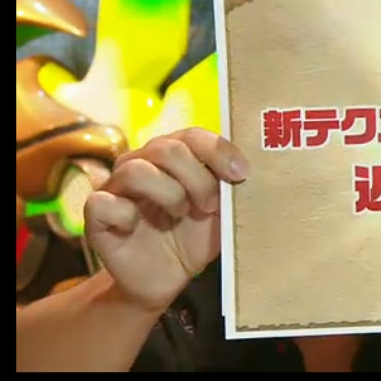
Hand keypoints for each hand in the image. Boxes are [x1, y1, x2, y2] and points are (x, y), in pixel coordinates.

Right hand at [84, 128, 248, 311]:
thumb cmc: (193, 239)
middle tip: (209, 206)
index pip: (192, 135)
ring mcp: (116, 188)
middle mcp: (142, 163)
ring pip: (136, 170)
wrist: (165, 279)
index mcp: (173, 157)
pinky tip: (137, 227)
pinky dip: (125, 215)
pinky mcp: (96, 216)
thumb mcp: (221, 216)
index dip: (218, 150)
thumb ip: (232, 191)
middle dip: (197, 179)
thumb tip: (250, 172)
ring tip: (179, 215)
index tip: (240, 173)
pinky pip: (102, 202)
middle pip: (167, 148)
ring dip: (168, 194)